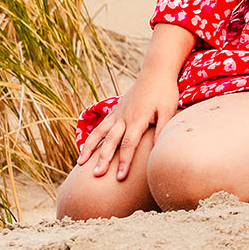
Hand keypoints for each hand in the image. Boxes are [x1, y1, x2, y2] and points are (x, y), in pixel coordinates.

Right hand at [76, 68, 179, 182]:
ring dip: (89, 148)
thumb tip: (156, 150)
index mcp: (137, 119)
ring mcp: (117, 114)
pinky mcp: (115, 111)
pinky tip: (85, 148)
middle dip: (103, 159)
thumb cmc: (164, 92)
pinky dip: (92, 138)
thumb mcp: (168, 110)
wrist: (155, 72)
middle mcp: (123, 118)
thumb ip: (161, 129)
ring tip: (80, 164)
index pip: (129, 145)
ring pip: (99, 133)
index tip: (120, 178)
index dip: (124, 162)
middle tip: (96, 175)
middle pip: (110, 141)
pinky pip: (100, 126)